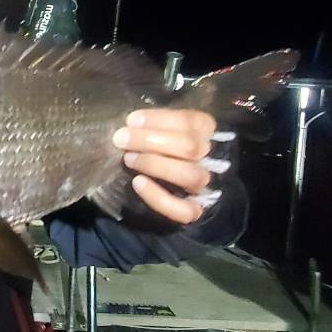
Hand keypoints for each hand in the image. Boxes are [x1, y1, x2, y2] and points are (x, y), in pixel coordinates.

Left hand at [112, 108, 224, 223]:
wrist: (165, 187)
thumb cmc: (157, 147)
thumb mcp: (160, 129)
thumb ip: (153, 125)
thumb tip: (131, 123)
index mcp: (205, 133)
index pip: (191, 121)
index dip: (160, 119)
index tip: (132, 120)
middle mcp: (210, 159)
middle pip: (191, 147)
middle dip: (150, 140)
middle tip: (121, 139)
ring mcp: (204, 187)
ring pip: (191, 176)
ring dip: (156, 164)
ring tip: (128, 159)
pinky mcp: (194, 212)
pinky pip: (184, 210)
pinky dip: (158, 197)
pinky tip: (138, 183)